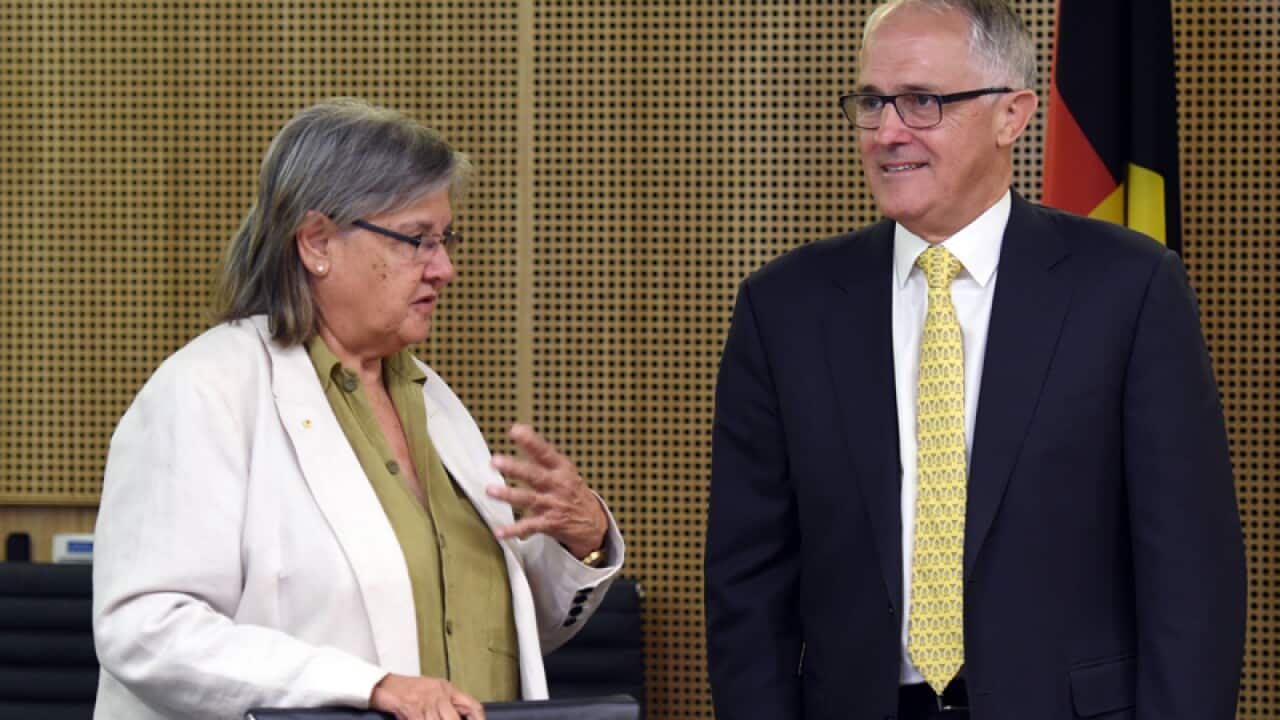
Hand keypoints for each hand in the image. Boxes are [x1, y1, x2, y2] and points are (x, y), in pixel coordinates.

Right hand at [369, 673, 483, 719]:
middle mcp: (440, 694)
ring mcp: (426, 702)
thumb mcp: (432, 691)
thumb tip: (460, 717)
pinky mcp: (413, 710)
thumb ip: (446, 704)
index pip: (473, 706)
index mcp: (447, 689)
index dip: (479, 719)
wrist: (384, 686)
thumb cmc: (407, 689)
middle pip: (456, 719)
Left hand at [487, 423, 608, 558]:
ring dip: (509, 495)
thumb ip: (541, 452)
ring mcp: (554, 505)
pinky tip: (499, 531)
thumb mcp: (563, 469)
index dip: (531, 441)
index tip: (516, 431)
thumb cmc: (572, 491)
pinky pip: (529, 527)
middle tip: (496, 461)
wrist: (593, 523)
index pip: (545, 452)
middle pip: (535, 475)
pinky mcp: (550, 523)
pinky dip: (514, 530)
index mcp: (562, 468)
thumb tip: (520, 429)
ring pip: (529, 499)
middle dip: (515, 468)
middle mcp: (558, 485)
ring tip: (490, 490)